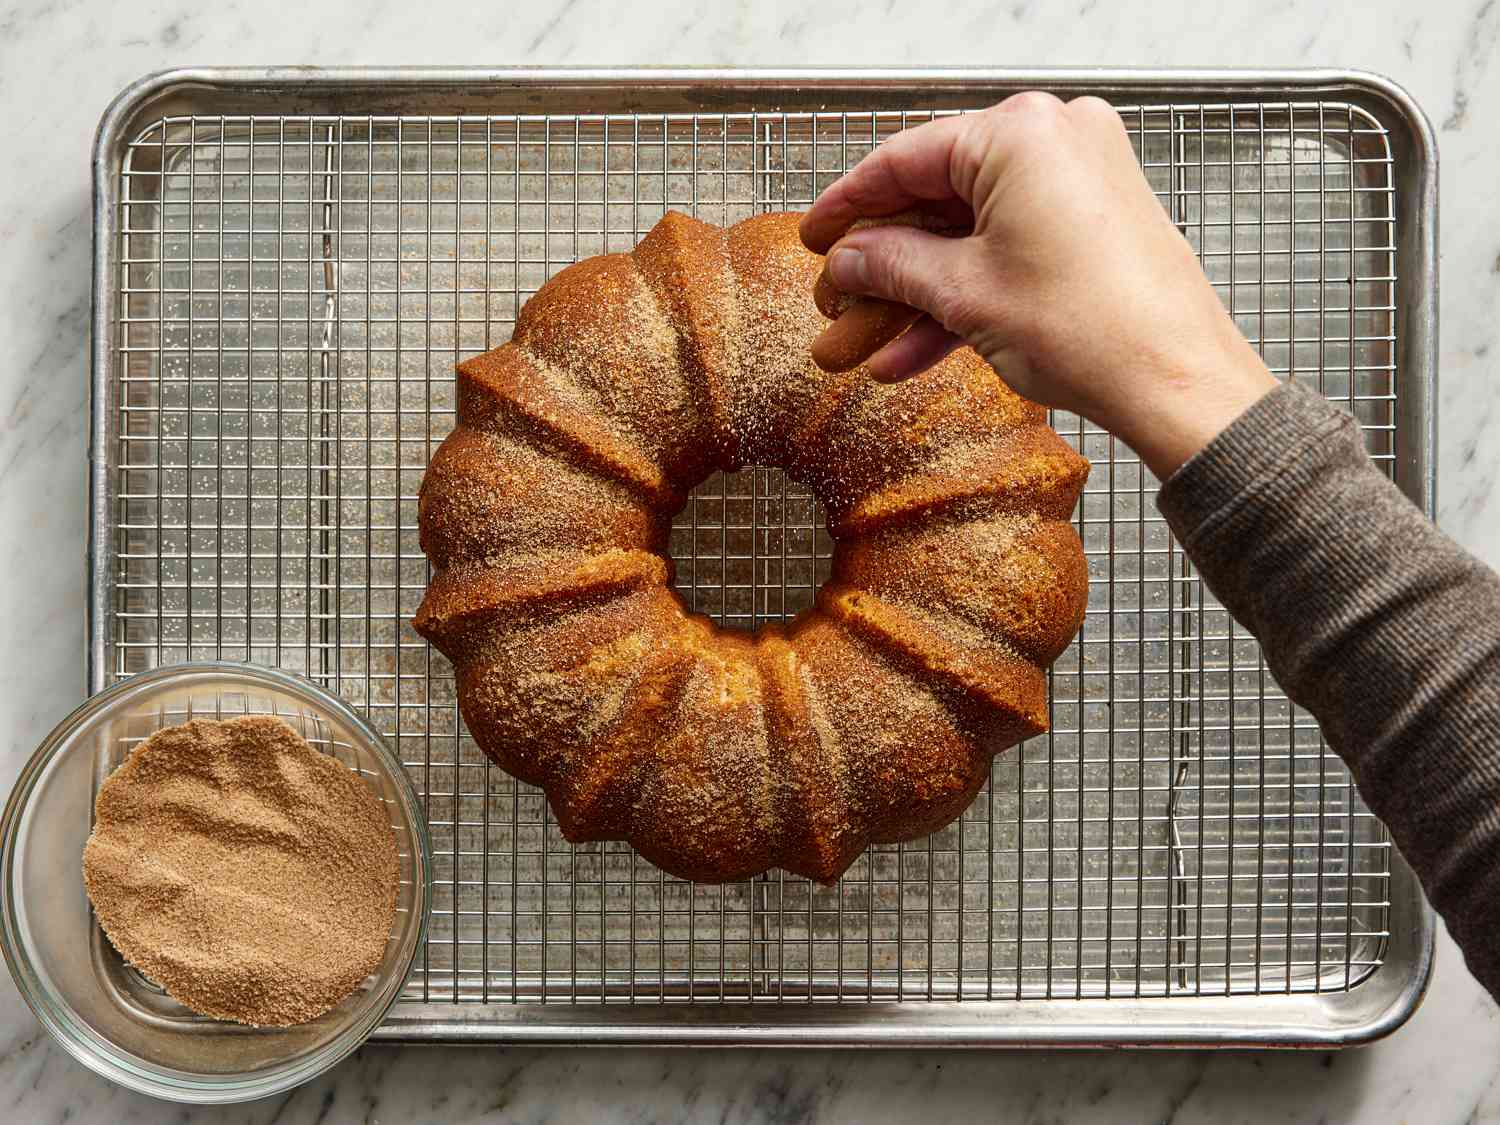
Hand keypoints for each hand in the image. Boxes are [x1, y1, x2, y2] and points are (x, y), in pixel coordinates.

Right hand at [800, 92, 1277, 478]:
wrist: (1177, 383)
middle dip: (883, 264)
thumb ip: (892, 266)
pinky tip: (916, 349)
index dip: (849, 203)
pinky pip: (1008, 253)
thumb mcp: (963, 296)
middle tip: (838, 297)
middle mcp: (1056, 143)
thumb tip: (848, 260)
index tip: (816, 234)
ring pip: (971, 236)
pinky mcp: (1093, 228)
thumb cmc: (1095, 329)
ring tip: (867, 341)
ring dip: (918, 293)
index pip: (905, 158)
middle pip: (938, 199)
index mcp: (1022, 135)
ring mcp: (1079, 184)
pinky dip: (966, 296)